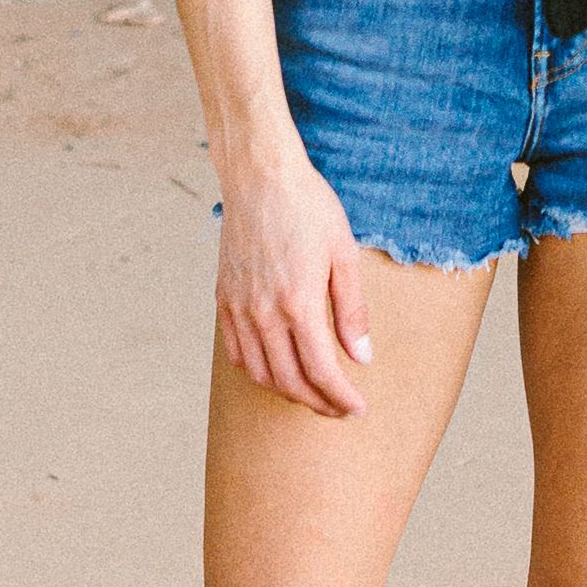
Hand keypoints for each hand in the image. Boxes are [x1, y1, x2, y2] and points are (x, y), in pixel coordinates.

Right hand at [214, 137, 377, 413]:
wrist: (260, 176)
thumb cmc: (308, 207)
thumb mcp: (344, 254)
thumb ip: (352, 311)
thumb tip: (362, 357)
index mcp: (299, 303)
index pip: (321, 371)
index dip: (341, 398)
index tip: (358, 409)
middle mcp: (264, 313)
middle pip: (290, 381)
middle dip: (318, 403)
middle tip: (340, 410)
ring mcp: (239, 308)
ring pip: (260, 373)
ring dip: (288, 392)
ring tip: (312, 394)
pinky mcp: (224, 299)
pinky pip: (237, 352)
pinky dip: (257, 372)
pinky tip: (276, 370)